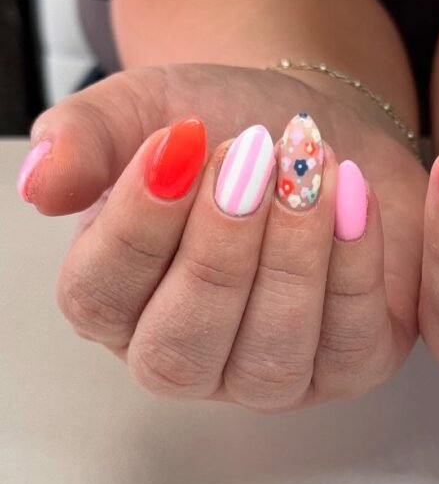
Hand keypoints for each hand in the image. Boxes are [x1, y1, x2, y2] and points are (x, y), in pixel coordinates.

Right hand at [18, 64, 425, 410]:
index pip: (100, 298)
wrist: (314, 130)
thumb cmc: (224, 128)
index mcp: (117, 303)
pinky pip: (350, 344)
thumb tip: (39, 185)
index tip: (178, 142)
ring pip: (269, 358)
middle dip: (219, 249)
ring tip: (307, 168)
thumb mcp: (148, 110)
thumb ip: (86, 138)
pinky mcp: (345, 366)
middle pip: (182, 348)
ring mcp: (264, 373)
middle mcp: (186, 354)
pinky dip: (355, 266)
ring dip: (292, 258)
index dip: (137, 225)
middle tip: (249, 155)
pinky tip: (353, 193)